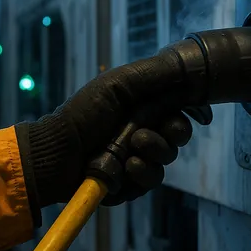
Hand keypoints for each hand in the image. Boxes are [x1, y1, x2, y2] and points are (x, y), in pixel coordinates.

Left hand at [15, 52, 210, 224]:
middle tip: (146, 133)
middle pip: (179, 134)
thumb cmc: (84, 113)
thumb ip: (155, 74)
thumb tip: (191, 67)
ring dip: (154, 151)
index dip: (188, 112)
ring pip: (167, 158)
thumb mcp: (118, 84)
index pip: (179, 109)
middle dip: (171, 133)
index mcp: (141, 106)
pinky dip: (142, 173)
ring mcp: (137, 158)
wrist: (58, 152)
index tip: (192, 114)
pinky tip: (127, 168)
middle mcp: (142, 130)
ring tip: (132, 149)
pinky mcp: (131, 183)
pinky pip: (152, 180)